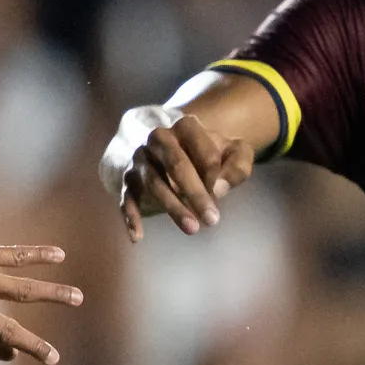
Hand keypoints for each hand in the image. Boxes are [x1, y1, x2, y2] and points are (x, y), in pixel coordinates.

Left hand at [0, 215, 83, 364]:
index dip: (1, 351)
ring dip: (54, 294)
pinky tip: (59, 255)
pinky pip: (15, 255)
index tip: (13, 353)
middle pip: (8, 331)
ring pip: (23, 291)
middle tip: (55, 358)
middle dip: (34, 346)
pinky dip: (38, 255)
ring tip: (78, 297)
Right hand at [117, 110, 254, 239]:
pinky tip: (137, 237)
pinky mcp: (127, 181)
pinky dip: (130, 217)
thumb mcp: (230, 151)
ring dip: (173, 207)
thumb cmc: (203, 152)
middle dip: (196, 194)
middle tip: (212, 220)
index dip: (215, 174)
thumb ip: (237, 166)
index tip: (220, 192)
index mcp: (186, 126)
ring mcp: (140, 159)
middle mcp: (159, 138)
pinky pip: (126, 199)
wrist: (158, 144)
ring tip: (192, 229)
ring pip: (154, 183)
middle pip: (177, 164)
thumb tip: (219, 190)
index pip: (204, 151)